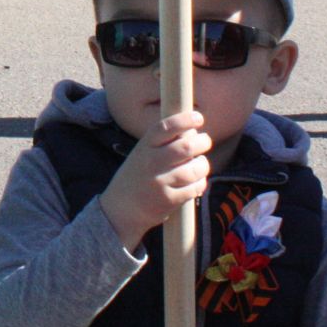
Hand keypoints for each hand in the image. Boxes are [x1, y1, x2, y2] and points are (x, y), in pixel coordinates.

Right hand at [97, 111, 211, 250]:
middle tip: (205, 141)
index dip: (184, 120)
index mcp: (144, 146)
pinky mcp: (169, 200)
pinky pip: (195, 187)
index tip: (198, 117)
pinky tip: (197, 182)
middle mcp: (151, 162)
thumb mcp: (142, 154)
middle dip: (202, 142)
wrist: (121, 208)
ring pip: (195, 169)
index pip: (165, 127)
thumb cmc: (138, 176)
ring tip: (200, 164)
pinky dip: (201, 183)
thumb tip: (193, 132)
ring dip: (203, 165)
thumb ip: (163, 143)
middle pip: (186, 147)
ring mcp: (160, 182)